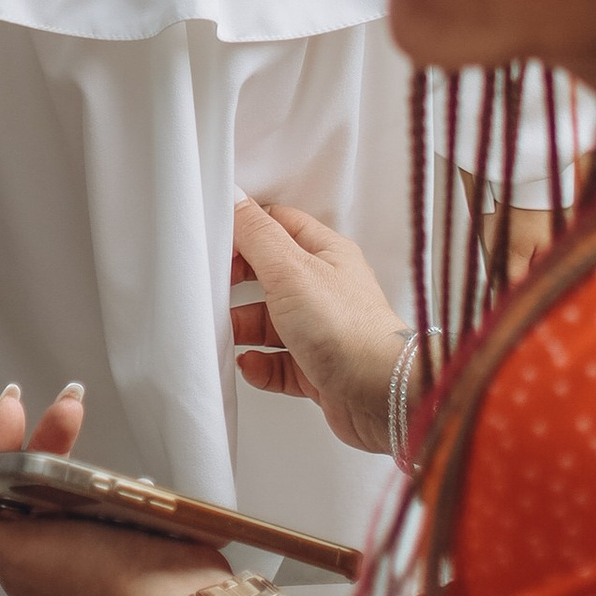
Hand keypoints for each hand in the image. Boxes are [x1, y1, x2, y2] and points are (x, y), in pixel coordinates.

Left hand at [0, 379, 224, 595]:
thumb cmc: (96, 574)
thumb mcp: (20, 557)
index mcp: (18, 554)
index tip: (14, 403)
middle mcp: (48, 549)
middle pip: (32, 477)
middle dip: (45, 435)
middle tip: (71, 400)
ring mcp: (89, 543)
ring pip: (67, 480)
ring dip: (74, 444)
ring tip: (89, 415)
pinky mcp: (125, 537)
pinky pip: (105, 493)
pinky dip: (105, 472)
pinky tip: (122, 466)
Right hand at [230, 199, 411, 454]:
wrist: (380, 395)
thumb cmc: (348, 330)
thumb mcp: (291, 270)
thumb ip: (258, 234)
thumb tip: (236, 200)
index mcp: (326, 254)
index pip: (279, 226)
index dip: (246, 230)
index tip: (216, 241)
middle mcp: (326, 290)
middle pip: (271, 275)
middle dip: (239, 282)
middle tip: (215, 288)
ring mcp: (322, 330)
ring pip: (271, 322)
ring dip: (244, 327)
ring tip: (226, 332)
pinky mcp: (318, 368)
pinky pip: (279, 362)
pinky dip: (259, 365)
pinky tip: (249, 364)